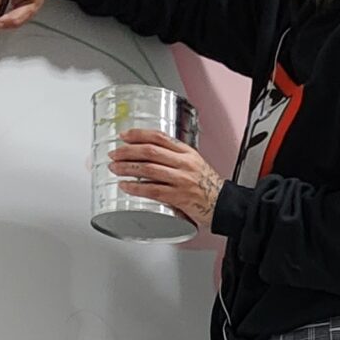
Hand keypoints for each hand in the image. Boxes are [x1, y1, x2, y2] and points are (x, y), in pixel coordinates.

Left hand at [109, 132, 223, 230]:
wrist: (225, 205)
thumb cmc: (208, 187)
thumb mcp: (194, 165)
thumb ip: (175, 159)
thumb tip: (150, 156)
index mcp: (187, 152)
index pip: (159, 136)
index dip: (138, 134)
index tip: (124, 136)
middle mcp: (184, 163)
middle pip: (150, 151)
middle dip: (127, 151)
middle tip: (114, 154)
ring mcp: (182, 180)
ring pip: (149, 169)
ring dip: (127, 167)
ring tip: (115, 168)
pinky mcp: (179, 197)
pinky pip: (153, 190)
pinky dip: (136, 187)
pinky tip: (125, 186)